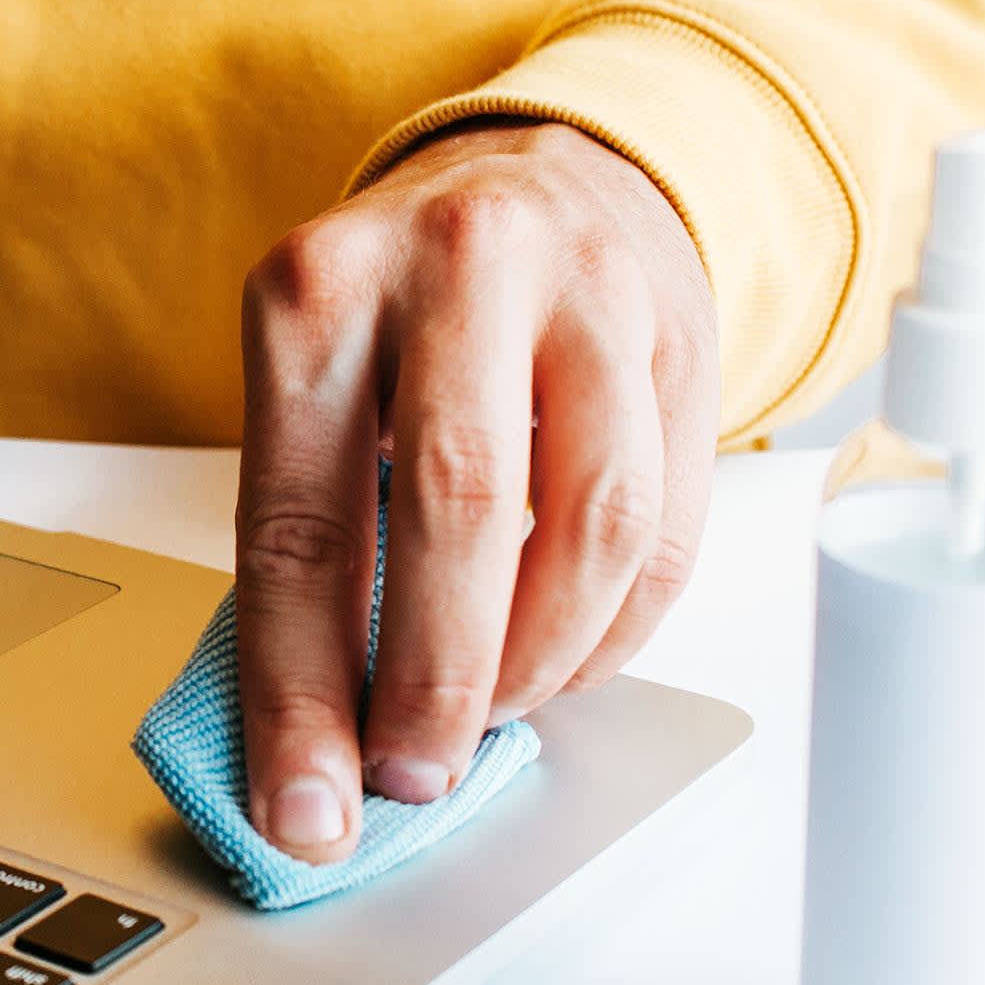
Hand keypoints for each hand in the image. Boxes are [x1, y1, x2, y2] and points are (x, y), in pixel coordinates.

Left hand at [236, 118, 717, 863]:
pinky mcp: (684, 336)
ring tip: (491, 707)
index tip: (306, 808)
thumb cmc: (405, 314)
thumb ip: (315, 530)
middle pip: (457, 512)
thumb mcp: (318, 379)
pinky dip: (613, 632)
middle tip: (414, 771)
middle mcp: (455, 266)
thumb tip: (314, 737)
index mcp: (318, 290)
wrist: (541, 177)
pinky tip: (563, 658)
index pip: (300, 526)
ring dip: (537, 662)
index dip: (301, 693)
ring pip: (588, 529)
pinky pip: (665, 529)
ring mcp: (586, 291)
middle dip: (434, 683)